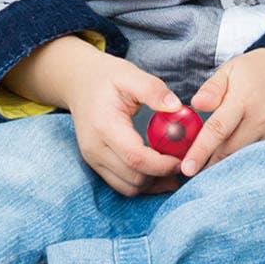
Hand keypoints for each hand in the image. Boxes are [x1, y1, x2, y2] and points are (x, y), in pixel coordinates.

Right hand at [62, 52, 186, 195]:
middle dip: (162, 176)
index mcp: (104, 126)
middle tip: (185, 164)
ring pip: (129, 188)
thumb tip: (177, 107)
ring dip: (154, 184)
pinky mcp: (96, 165)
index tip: (184, 159)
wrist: (79, 84)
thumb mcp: (130, 75)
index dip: (163, 164)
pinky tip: (160, 173)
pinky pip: (122, 185)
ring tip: (175, 170)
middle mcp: (95, 148)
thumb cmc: (107, 78)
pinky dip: (144, 184)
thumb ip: (153, 90)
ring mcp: (93, 159)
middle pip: (134, 178)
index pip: (136, 157)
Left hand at [181, 48, 264, 177]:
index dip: (201, 150)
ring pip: (243, 157)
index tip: (187, 168)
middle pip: (230, 151)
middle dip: (208, 166)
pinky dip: (241, 162)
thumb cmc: (258, 69)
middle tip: (188, 176)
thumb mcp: (231, 70)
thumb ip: (212, 88)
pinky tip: (228, 166)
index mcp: (243, 101)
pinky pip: (256, 155)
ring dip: (224, 167)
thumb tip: (196, 104)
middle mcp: (259, 120)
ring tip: (205, 175)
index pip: (218, 130)